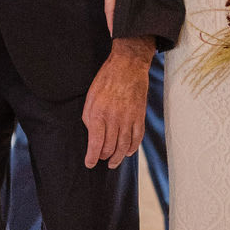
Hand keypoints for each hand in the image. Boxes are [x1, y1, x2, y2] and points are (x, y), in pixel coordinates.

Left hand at [82, 37, 152, 167]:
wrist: (128, 66)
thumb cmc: (106, 80)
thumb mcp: (90, 98)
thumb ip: (90, 119)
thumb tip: (92, 136)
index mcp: (99, 113)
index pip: (96, 143)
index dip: (92, 157)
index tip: (89, 163)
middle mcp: (115, 119)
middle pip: (110, 147)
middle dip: (104, 157)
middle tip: (101, 159)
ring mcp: (129, 118)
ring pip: (124, 146)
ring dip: (118, 157)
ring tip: (113, 162)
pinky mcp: (140, 116)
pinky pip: (137, 137)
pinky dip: (132, 148)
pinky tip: (127, 152)